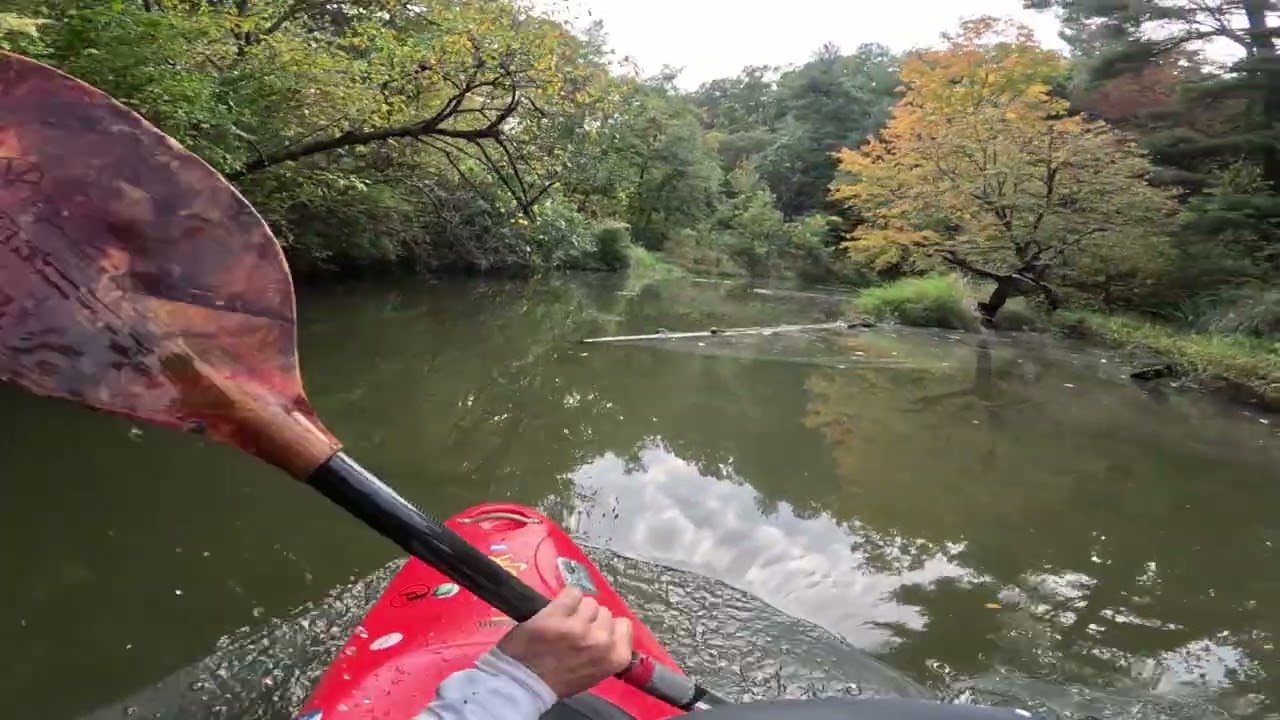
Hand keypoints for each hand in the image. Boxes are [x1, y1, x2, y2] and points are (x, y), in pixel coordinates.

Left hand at [497, 587, 632, 697]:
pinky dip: (564, 599)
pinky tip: (555, 611)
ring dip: (576, 609)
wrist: (523, 684)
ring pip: (588, 602)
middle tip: (573, 631)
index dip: (608, 626)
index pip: (624, 625)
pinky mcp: (557, 615)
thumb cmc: (558, 681)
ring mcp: (579, 627)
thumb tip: (607, 630)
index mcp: (615, 658)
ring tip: (562, 622)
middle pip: (605, 612)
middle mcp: (601, 641)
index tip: (594, 632)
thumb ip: (604, 652)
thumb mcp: (593, 673)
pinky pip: (571, 593)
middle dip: (590, 619)